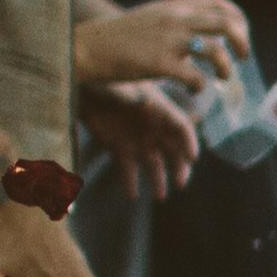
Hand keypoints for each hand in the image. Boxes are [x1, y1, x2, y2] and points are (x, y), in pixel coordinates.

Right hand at [72, 0, 248, 90]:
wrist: (89, 46)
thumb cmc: (121, 36)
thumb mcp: (153, 15)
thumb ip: (178, 17)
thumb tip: (205, 31)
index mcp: (175, 6)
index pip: (219, 3)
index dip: (238, 18)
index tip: (242, 32)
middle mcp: (176, 19)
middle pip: (227, 24)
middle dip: (242, 41)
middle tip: (243, 57)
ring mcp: (169, 41)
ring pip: (216, 51)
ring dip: (226, 68)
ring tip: (222, 78)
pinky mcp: (159, 64)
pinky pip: (195, 77)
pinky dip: (201, 86)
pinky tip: (195, 89)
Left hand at [78, 75, 198, 200]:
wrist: (83, 85)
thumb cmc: (105, 81)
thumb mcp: (121, 87)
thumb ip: (132, 97)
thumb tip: (143, 104)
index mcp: (158, 110)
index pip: (181, 127)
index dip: (189, 142)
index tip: (192, 158)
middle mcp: (152, 128)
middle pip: (173, 151)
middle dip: (179, 168)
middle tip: (180, 183)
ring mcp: (136, 139)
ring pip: (153, 164)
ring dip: (158, 180)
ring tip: (160, 196)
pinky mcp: (118, 148)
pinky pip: (127, 169)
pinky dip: (130, 183)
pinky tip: (132, 195)